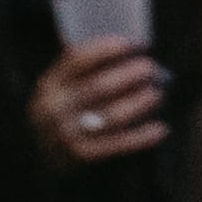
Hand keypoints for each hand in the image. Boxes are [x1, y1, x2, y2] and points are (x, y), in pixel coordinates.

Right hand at [30, 34, 169, 162]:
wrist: (41, 159)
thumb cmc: (60, 116)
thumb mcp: (58, 91)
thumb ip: (80, 73)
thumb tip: (127, 53)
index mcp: (49, 84)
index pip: (76, 58)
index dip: (106, 48)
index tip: (132, 43)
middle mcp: (54, 107)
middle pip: (98, 86)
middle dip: (129, 74)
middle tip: (150, 67)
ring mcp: (67, 133)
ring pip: (111, 115)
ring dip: (139, 103)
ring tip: (157, 94)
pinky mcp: (82, 155)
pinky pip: (118, 143)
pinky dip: (142, 136)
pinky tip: (160, 128)